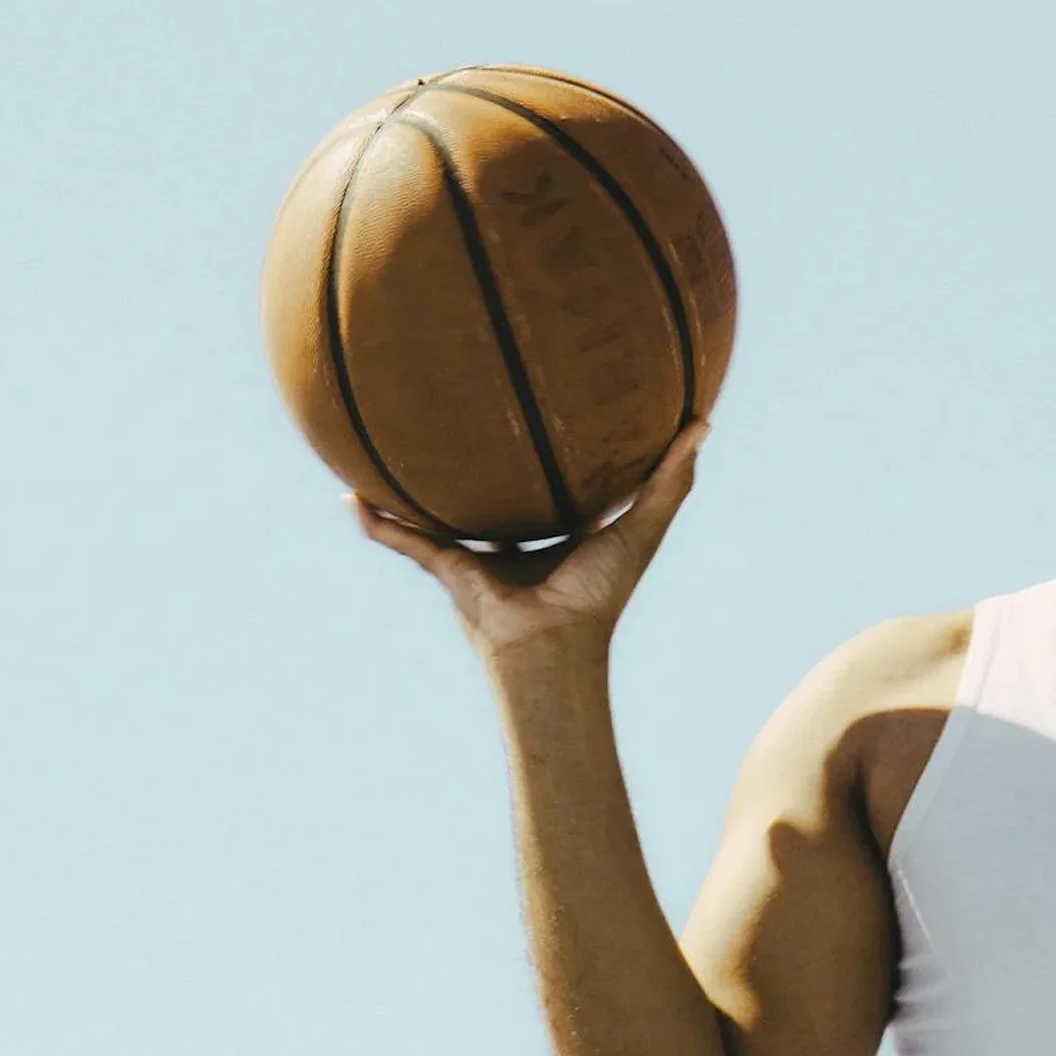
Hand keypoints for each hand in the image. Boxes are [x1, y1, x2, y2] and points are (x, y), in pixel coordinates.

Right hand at [350, 420, 711, 663]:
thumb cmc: (601, 594)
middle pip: (485, 495)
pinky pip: (402, 540)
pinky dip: (376, 524)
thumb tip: (704, 424)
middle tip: (455, 412)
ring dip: (410, 491)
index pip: (547, 485)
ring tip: (384, 449)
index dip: (544, 453)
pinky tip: (350, 497)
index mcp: (554, 533)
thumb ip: (671, 480)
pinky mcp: (446, 567)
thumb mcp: (642, 527)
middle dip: (470, 466)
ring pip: (435, 515)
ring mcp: (474, 556)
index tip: (541, 412)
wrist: (557, 643)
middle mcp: (511, 542)